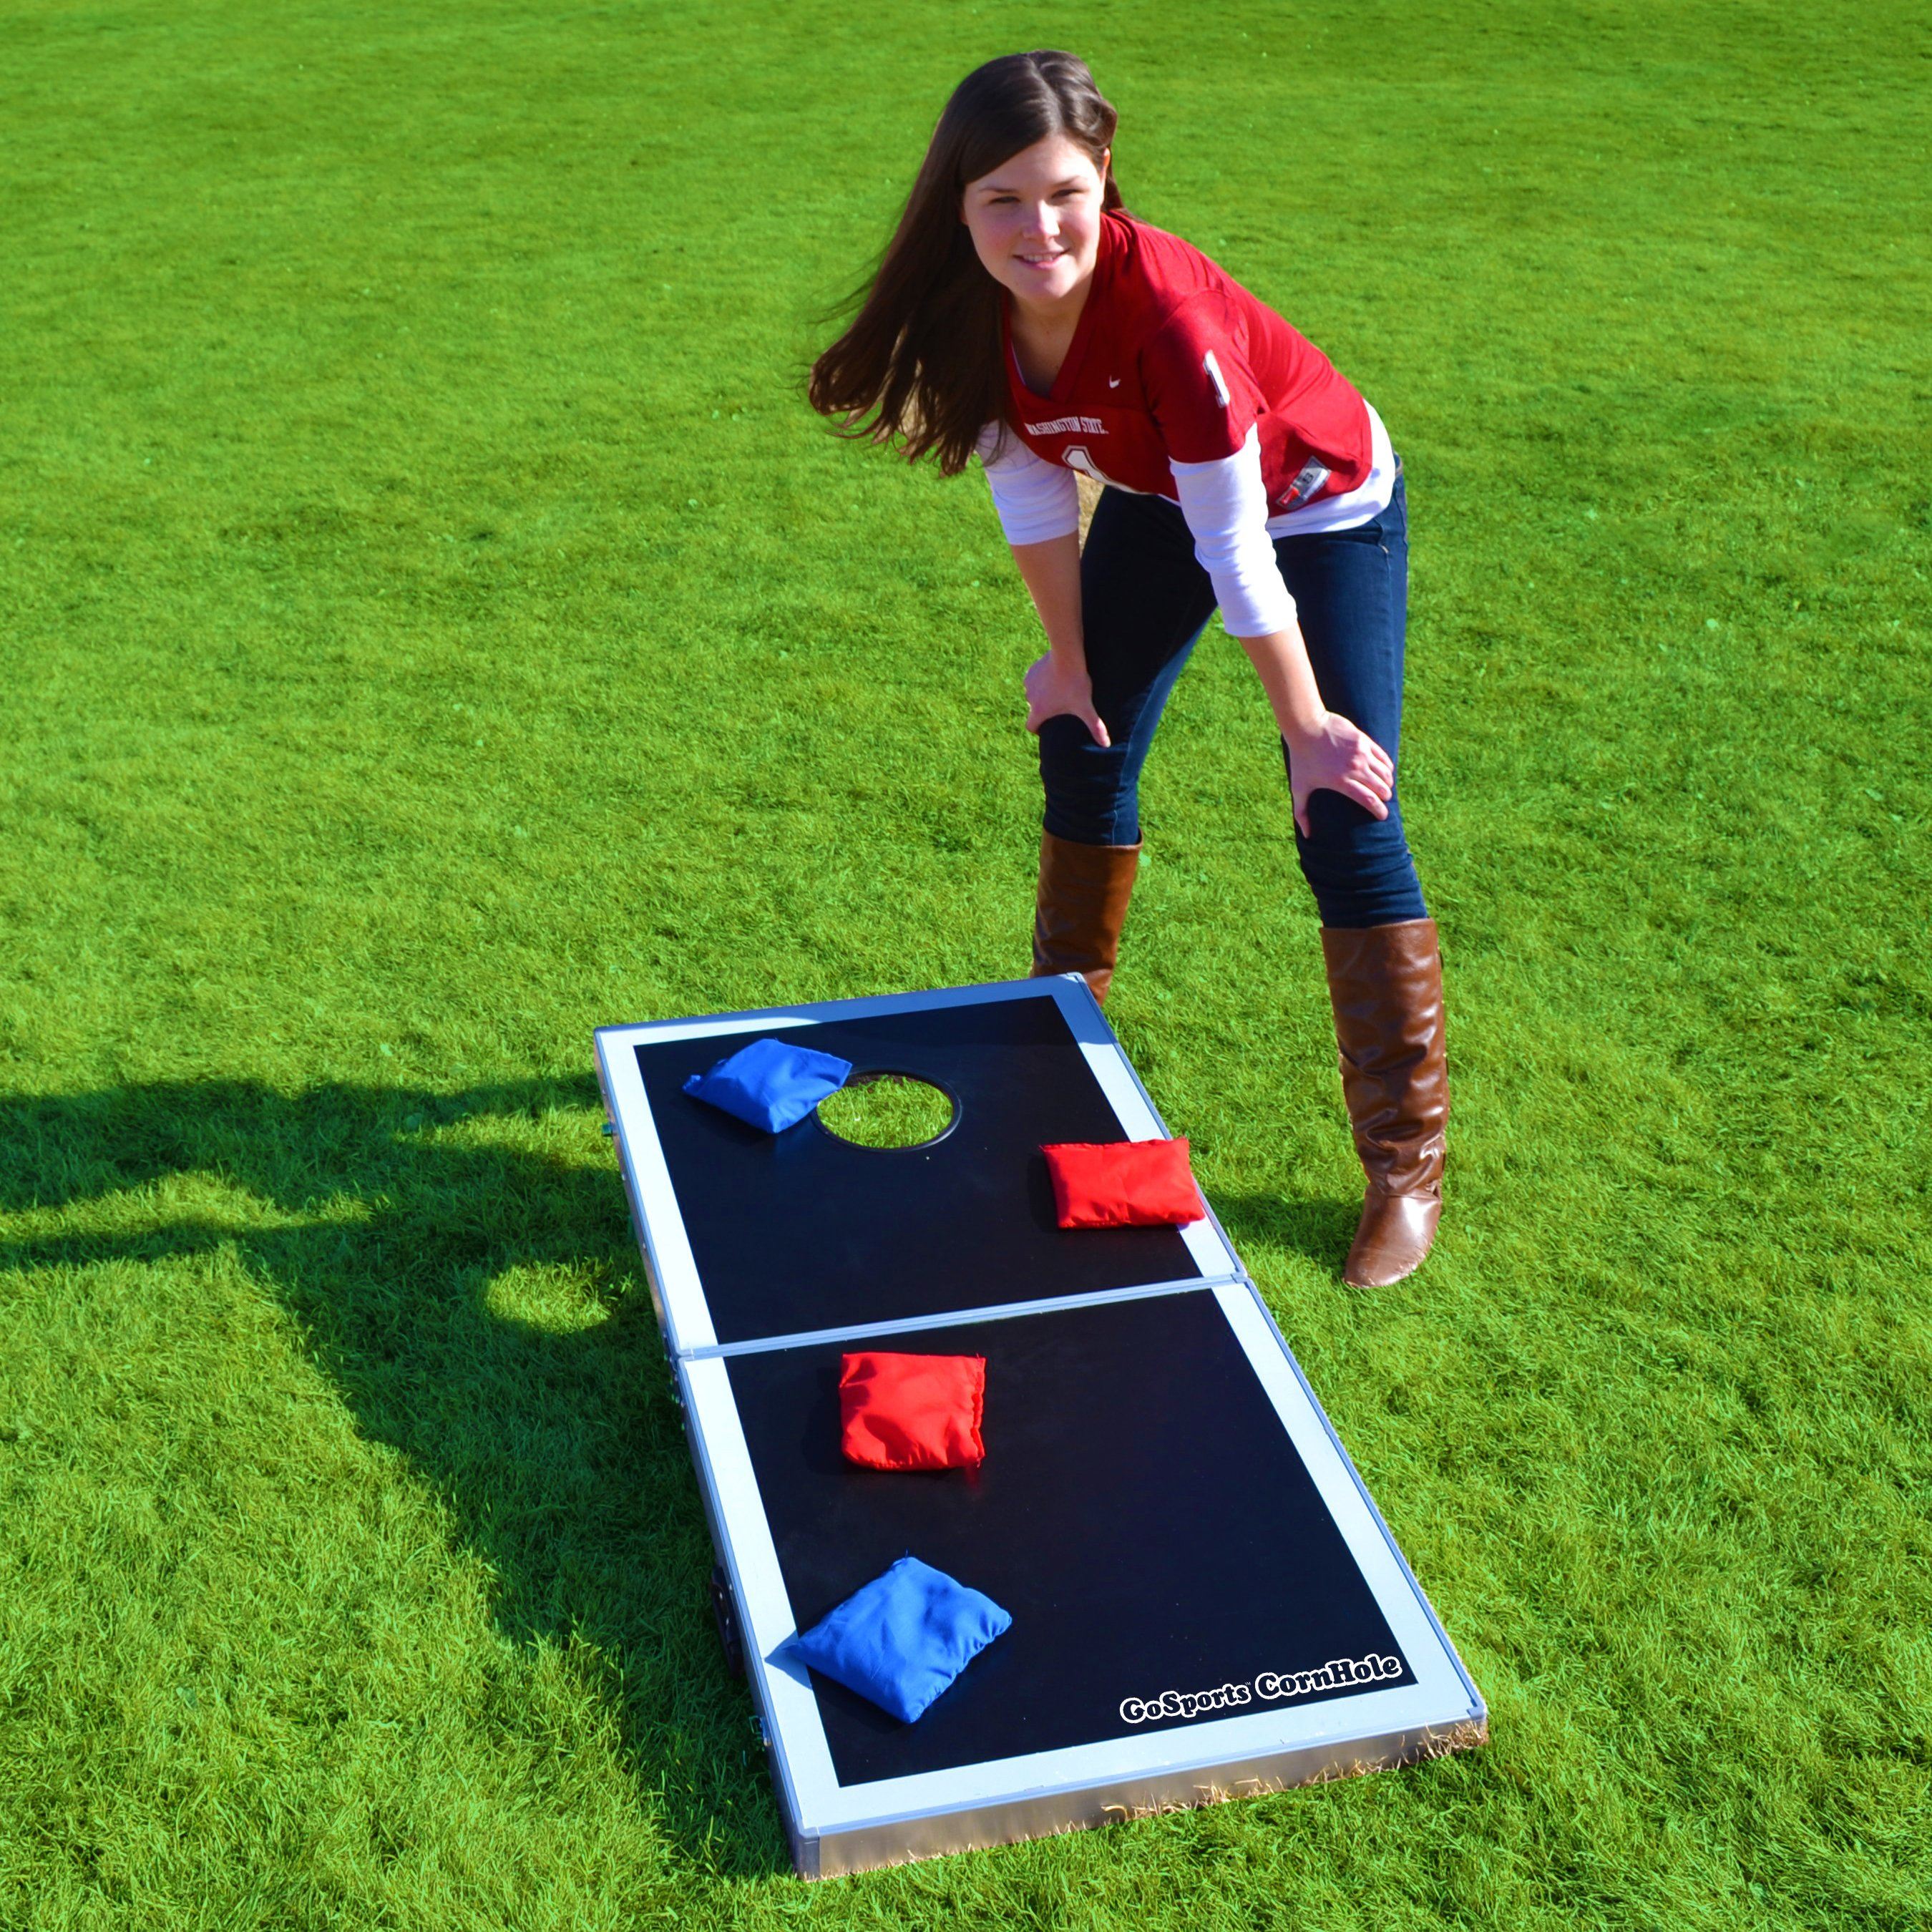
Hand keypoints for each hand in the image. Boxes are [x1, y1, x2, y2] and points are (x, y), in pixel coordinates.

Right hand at [1024, 652, 1111, 746]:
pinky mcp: (1032, 670)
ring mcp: (1029, 683)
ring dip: (1042, 694)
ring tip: (1058, 690)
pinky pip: (1034, 680)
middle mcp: (1029, 698)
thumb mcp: (1086, 706)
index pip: (1031, 726)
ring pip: (1033, 694)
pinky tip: (1054, 677)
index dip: (1038, 729)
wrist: (1067, 655)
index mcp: (1039, 710)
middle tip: (1060, 706)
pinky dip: (1041, 681)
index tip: (1047, 728)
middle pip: (1034, 709)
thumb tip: (1106, 745)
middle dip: (1044, 709)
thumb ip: (1095, 727)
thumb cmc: (1075, 682)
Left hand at [1283, 712, 1393, 835]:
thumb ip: (1302, 813)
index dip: (1379, 810)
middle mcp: (1355, 768)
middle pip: (1381, 787)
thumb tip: (1307, 836)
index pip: (1369, 800)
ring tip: (1385, 786)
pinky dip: (1387, 766)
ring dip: (1387, 781)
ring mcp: (1361, 753)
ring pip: (1384, 772)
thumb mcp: (1298, 787)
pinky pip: (1383, 756)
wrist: (1307, 727)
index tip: (1383, 816)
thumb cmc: (1301, 759)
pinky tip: (1386, 771)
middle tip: (1383, 800)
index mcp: (1342, 782)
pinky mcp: (1364, 741)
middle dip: (1385, 796)